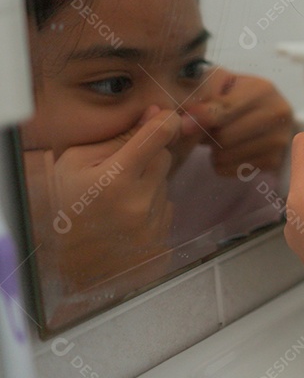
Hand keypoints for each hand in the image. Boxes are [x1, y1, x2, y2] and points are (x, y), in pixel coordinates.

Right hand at [34, 105, 180, 291]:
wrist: (62, 264)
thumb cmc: (64, 207)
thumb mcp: (75, 164)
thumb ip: (117, 139)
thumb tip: (155, 113)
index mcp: (115, 181)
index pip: (157, 137)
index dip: (165, 122)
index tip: (167, 117)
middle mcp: (139, 204)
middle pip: (164, 159)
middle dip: (148, 158)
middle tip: (121, 172)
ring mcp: (152, 227)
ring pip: (165, 185)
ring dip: (148, 186)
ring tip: (118, 201)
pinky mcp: (160, 244)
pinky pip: (167, 211)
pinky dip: (152, 210)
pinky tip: (127, 219)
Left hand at [186, 67, 294, 176]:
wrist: (273, 112)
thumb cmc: (241, 95)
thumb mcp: (223, 84)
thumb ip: (203, 95)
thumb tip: (186, 123)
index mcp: (262, 90)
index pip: (224, 110)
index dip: (200, 118)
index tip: (185, 124)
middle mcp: (276, 114)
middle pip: (224, 137)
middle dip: (209, 136)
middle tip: (209, 131)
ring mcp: (279, 140)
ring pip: (226, 156)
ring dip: (214, 151)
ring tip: (219, 141)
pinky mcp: (274, 161)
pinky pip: (232, 170)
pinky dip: (223, 164)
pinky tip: (229, 152)